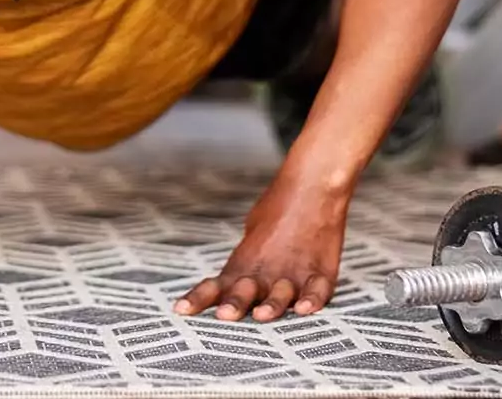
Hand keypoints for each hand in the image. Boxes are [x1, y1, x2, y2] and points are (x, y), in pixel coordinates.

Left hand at [173, 172, 349, 321]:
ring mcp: (294, 271)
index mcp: (245, 262)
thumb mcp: (251, 232)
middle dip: (235, 303)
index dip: (198, 298)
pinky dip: (313, 300)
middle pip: (246, 290)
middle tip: (225, 314)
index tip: (180, 310)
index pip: (217, 285)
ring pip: (281, 293)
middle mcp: (266, 270)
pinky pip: (318, 289)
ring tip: (262, 315)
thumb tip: (232, 281)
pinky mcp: (321, 271)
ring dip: (272, 305)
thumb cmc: (279, 207)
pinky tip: (305, 309)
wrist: (312, 186)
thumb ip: (244, 262)